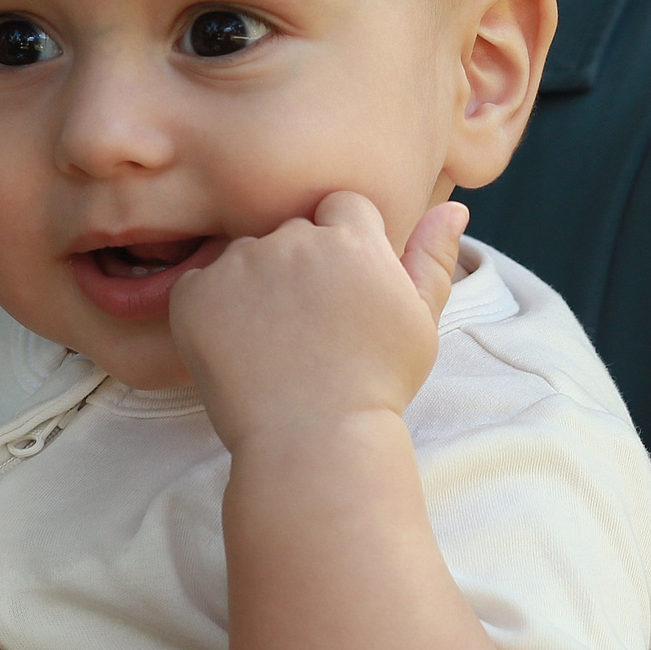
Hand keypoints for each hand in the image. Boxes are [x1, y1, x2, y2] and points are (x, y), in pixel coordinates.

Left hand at [169, 193, 467, 448]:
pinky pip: (200, 284)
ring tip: (274, 344)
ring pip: (245, 255)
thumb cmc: (376, 386)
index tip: (341, 293)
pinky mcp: (197, 295)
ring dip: (254, 285)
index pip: (340, 208)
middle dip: (297, 266)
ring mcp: (240, 265)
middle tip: (307, 329)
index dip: (342, 247)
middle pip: (291, 230)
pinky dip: (212, 310)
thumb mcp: (420, 321)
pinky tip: (238, 350)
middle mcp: (293, 239)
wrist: (314, 442)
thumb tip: (453, 207)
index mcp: (351, 238)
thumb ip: (431, 257)